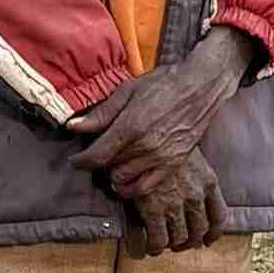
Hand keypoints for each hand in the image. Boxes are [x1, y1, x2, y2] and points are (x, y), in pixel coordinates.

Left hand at [81, 29, 249, 191]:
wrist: (200, 88)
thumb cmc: (163, 84)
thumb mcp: (127, 90)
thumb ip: (101, 113)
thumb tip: (73, 126)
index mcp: (132, 125)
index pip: (97, 155)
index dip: (81, 161)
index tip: (75, 160)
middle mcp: (146, 146)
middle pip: (108, 167)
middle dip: (98, 162)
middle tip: (97, 153)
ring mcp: (161, 158)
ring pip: (123, 179)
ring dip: (113, 173)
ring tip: (112, 162)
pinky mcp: (173, 164)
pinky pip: (145, 187)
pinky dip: (131, 188)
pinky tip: (125, 180)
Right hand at [123, 144, 225, 252]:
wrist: (145, 135)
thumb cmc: (164, 136)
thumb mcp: (188, 150)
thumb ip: (193, 171)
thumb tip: (187, 182)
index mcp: (208, 181)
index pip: (219, 215)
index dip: (214, 232)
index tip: (208, 239)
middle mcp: (196, 195)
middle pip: (200, 230)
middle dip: (191, 241)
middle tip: (181, 244)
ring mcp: (176, 204)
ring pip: (180, 238)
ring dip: (172, 244)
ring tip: (163, 244)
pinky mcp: (154, 210)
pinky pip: (158, 239)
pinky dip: (155, 247)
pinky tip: (149, 247)